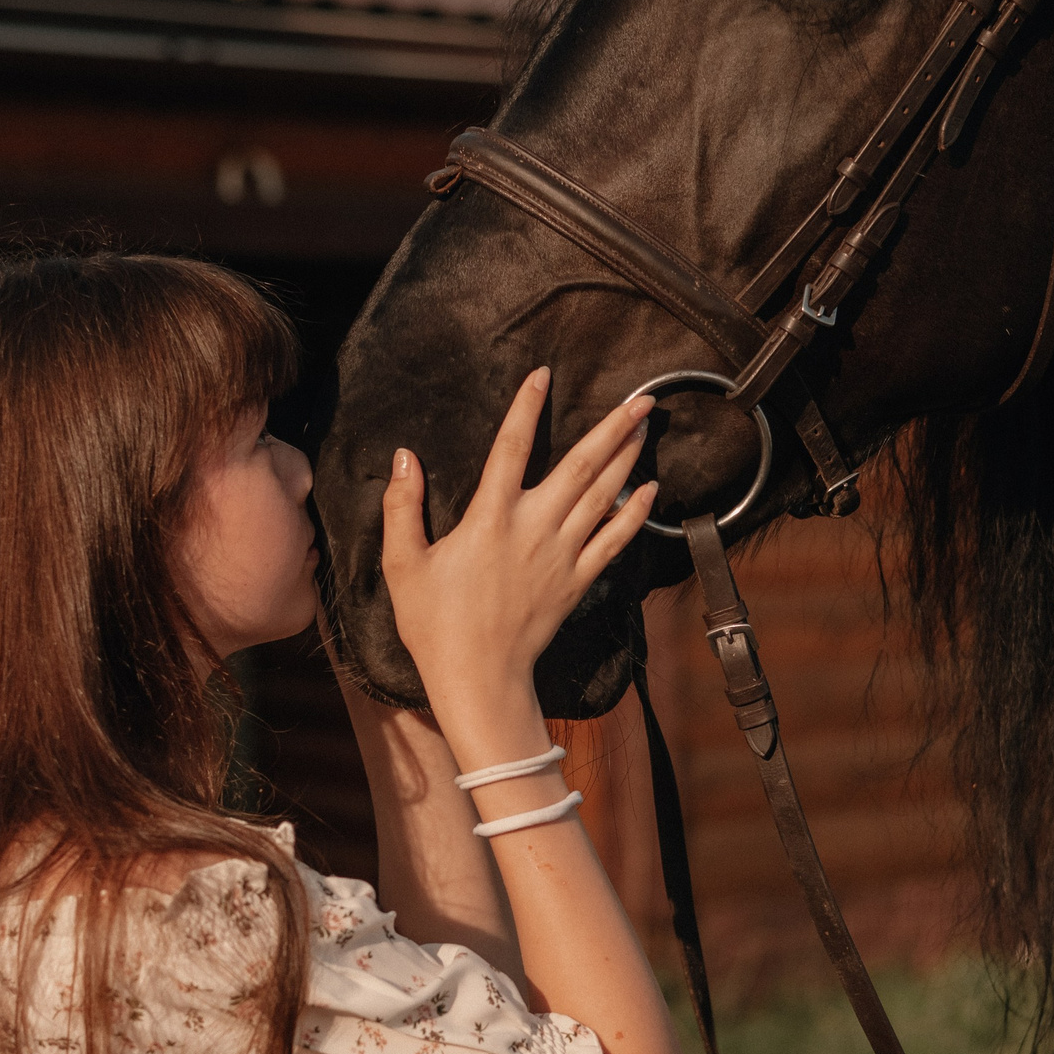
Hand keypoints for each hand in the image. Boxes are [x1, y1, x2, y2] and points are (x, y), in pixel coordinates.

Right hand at [379, 367, 657, 732]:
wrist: (479, 679)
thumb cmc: (435, 625)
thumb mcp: (403, 566)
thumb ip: (402, 509)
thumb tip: (405, 458)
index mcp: (489, 518)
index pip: (510, 448)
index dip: (527, 408)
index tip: (542, 374)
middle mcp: (533, 529)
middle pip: (580, 465)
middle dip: (613, 427)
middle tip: (642, 397)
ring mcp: (562, 555)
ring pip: (603, 495)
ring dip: (628, 457)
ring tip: (645, 425)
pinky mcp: (577, 581)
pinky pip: (614, 540)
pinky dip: (634, 513)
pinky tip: (650, 489)